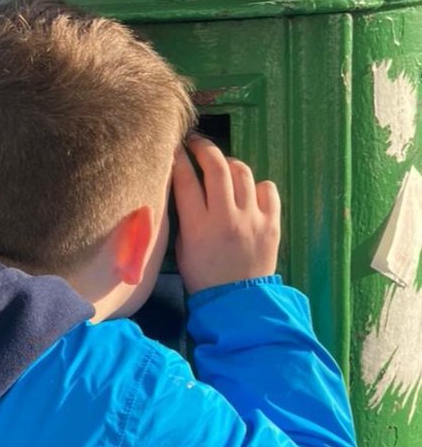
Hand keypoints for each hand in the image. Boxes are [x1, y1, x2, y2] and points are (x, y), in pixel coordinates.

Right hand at [172, 135, 279, 294]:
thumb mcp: (183, 247)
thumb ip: (184, 216)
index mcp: (198, 226)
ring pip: (243, 172)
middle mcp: (226, 217)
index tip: (174, 149)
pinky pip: (268, 188)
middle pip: (217, 166)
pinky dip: (257, 185)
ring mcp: (252, 218)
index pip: (185, 180)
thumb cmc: (203, 276)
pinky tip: (249, 192)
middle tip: (197, 144)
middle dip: (204, 148)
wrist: (237, 302)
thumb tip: (183, 185)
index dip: (178, 159)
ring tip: (224, 168)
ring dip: (230, 164)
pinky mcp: (272, 222)